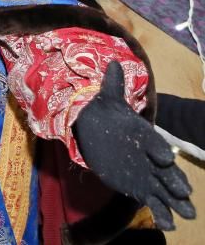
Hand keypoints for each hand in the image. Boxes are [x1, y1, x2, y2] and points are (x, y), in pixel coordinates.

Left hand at [74, 62, 194, 229]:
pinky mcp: (138, 186)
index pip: (153, 143)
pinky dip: (160, 211)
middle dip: (175, 182)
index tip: (164, 158)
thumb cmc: (107, 115)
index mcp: (143, 136)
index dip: (158, 150)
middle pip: (165, 171)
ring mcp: (146, 173)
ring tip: (186, 214)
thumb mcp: (108, 101)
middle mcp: (149, 157)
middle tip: (185, 194)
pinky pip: (152, 200)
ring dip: (175, 201)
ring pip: (164, 189)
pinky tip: (167, 223)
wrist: (99, 130)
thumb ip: (112, 86)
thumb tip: (111, 63)